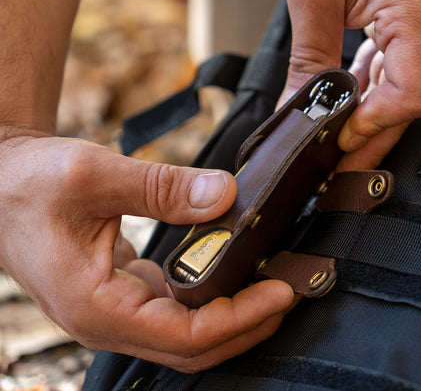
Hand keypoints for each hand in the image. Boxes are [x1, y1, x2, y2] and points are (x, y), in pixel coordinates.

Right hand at [0, 127, 293, 372]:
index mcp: (96, 305)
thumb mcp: (92, 175)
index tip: (280, 292)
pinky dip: (212, 301)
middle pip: (194, 348)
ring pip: (187, 336)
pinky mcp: (125, 296)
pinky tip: (234, 274)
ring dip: (234, 316)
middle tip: (290, 291)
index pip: (185, 336)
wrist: (0, 184)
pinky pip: (177, 313)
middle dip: (248, 324)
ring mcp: (117, 312)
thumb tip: (225, 195)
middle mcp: (107, 320)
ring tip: (273, 284)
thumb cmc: (29, 184)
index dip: (240, 318)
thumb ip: (161, 188)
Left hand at [281, 0, 420, 169]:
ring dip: (367, 118)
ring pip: (401, 89)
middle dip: (369, 140)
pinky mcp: (415, 20)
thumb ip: (308, 56)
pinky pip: (396, 67)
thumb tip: (296, 110)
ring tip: (336, 145)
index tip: (341, 138)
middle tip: (337, 169)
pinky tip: (347, 106)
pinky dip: (369, 89)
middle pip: (406, 103)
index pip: (411, 94)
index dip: (374, 125)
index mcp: (418, 11)